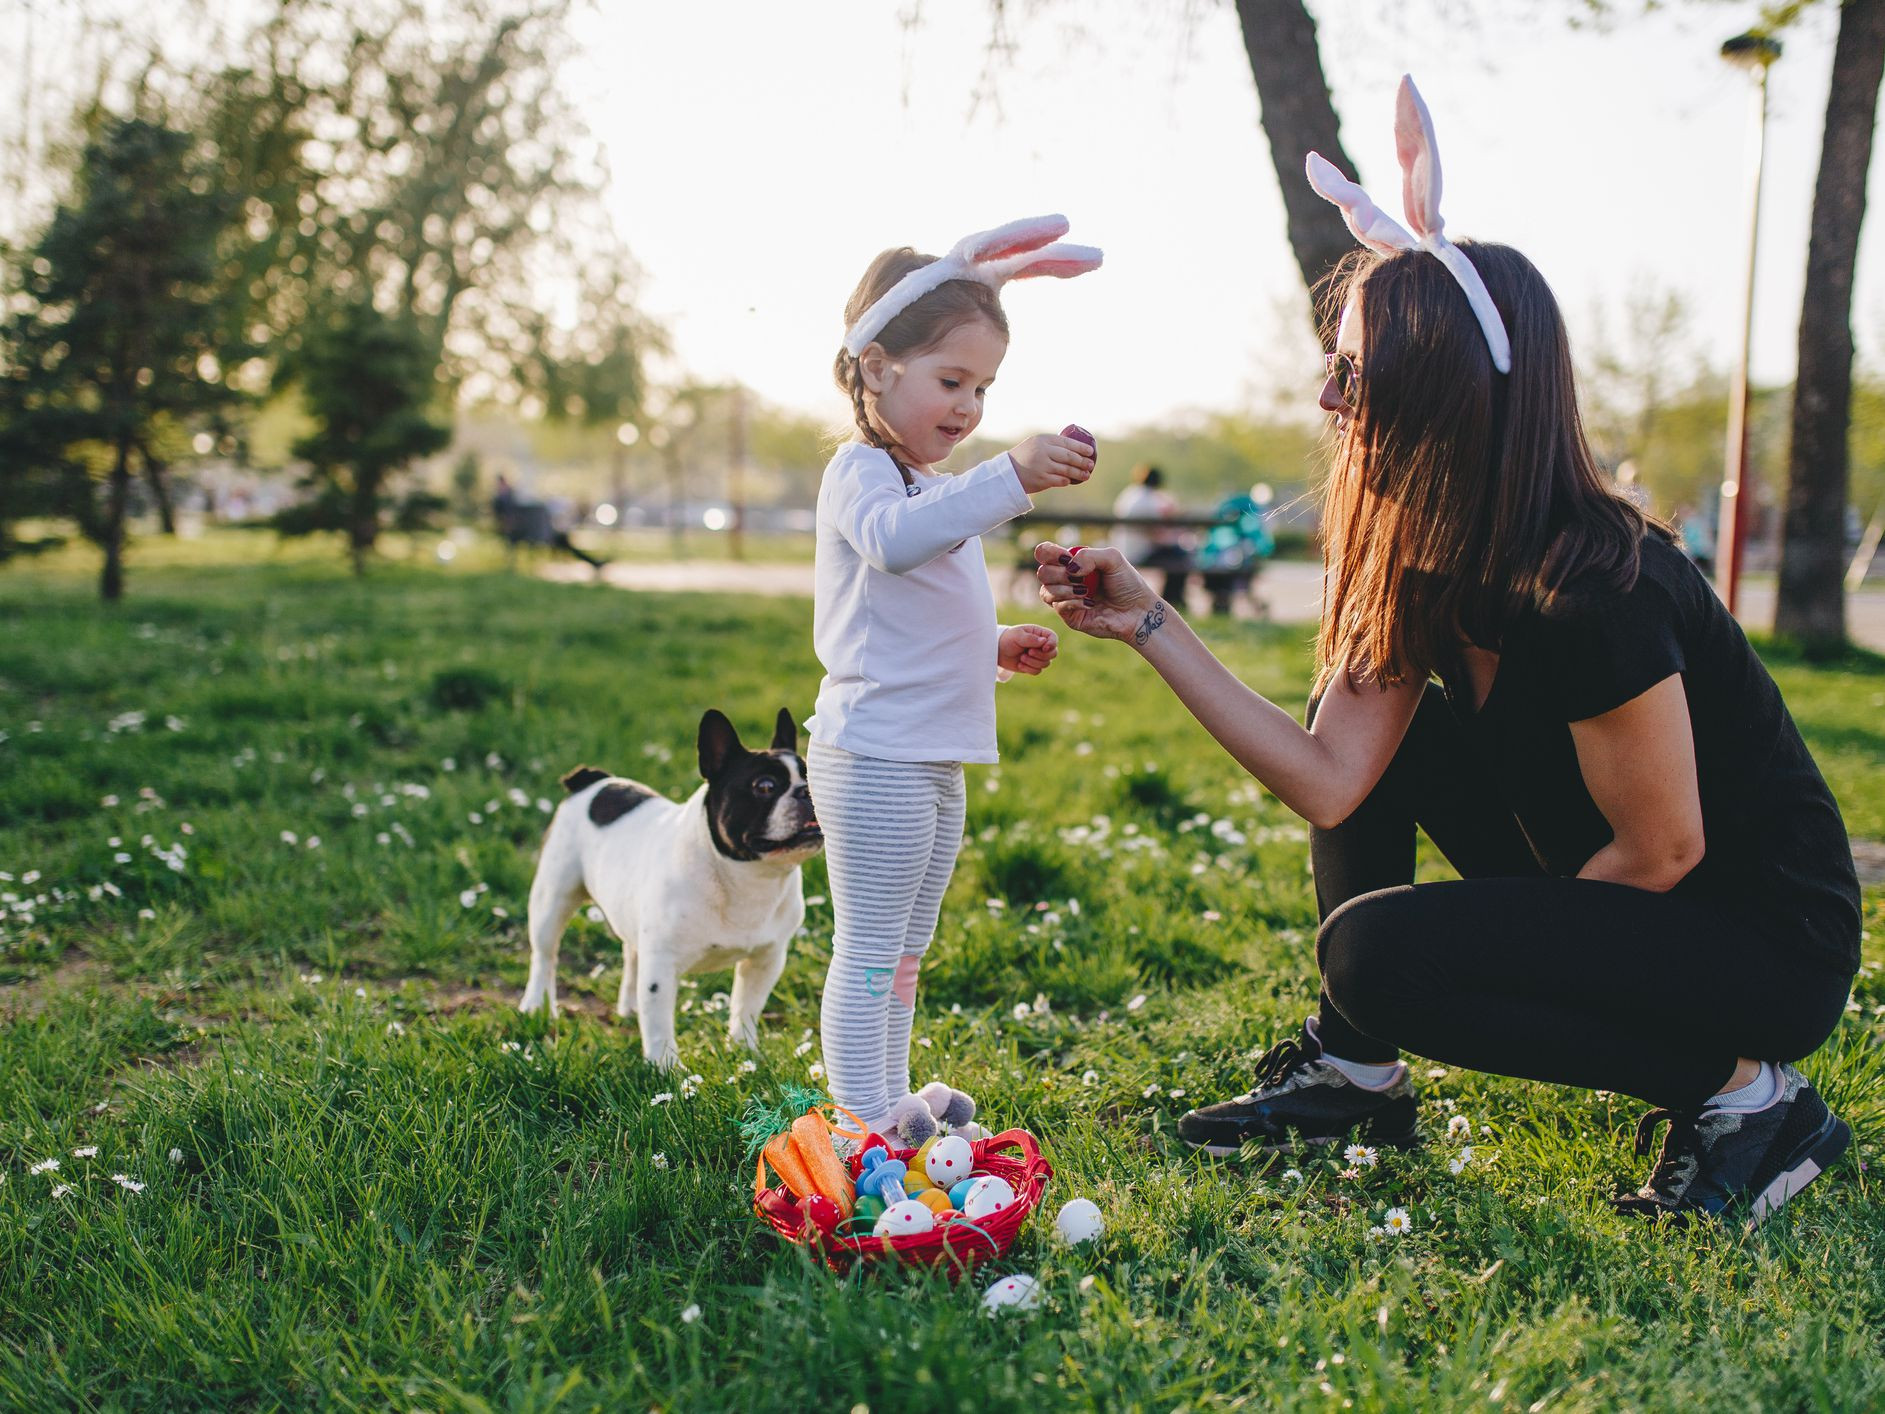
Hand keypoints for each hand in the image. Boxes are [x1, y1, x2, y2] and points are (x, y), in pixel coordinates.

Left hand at [998, 623, 1058, 675]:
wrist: (998, 651)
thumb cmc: (1008, 639)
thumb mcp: (1017, 635)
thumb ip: (1030, 638)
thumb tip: (1044, 641)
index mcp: (1039, 634)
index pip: (1053, 638)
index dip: (1052, 644)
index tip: (1044, 648)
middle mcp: (1041, 645)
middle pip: (1053, 653)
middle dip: (1041, 655)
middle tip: (1029, 652)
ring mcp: (1038, 656)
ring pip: (1046, 664)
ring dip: (1033, 662)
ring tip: (1021, 658)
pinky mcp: (1033, 666)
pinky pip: (1038, 671)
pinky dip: (1029, 669)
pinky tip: (1020, 664)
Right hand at [1009, 433, 1095, 495]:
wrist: (1007, 473)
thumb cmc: (1025, 457)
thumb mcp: (1035, 444)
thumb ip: (1051, 444)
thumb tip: (1075, 449)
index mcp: (1042, 440)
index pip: (1066, 442)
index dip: (1080, 447)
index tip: (1090, 451)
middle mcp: (1043, 452)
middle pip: (1069, 457)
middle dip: (1082, 461)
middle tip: (1091, 464)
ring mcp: (1042, 466)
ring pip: (1066, 470)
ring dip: (1079, 473)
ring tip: (1086, 475)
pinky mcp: (1041, 480)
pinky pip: (1060, 481)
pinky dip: (1066, 481)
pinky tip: (1070, 481)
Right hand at [1034, 541, 1162, 643]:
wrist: (1137, 611)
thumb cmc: (1127, 584)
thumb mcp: (1113, 558)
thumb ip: (1089, 555)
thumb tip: (1069, 568)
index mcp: (1072, 562)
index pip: (1045, 553)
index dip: (1049, 553)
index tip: (1066, 558)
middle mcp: (1065, 580)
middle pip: (1042, 573)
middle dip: (1060, 574)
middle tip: (1081, 577)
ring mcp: (1065, 599)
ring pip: (1045, 591)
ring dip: (1065, 589)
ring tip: (1086, 591)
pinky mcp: (1069, 616)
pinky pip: (1058, 606)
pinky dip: (1072, 601)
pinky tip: (1089, 603)